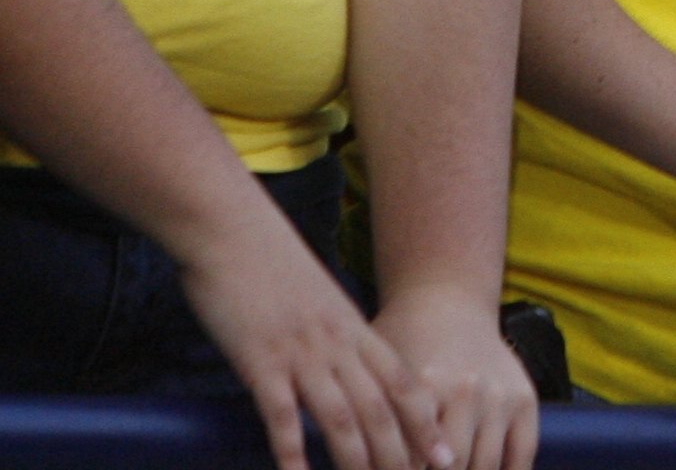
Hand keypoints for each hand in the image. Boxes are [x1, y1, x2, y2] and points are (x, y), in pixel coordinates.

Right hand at [176, 211, 449, 469]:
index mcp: (354, 328)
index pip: (403, 383)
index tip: (443, 459)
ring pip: (341, 417)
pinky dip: (292, 451)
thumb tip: (344, 365)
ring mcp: (302, 352)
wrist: (232, 228)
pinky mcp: (261, 359)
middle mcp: (337, 343)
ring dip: (356, 462)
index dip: (425, 424)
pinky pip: (281, 414)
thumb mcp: (318, 299)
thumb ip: (335, 333)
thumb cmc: (270, 264)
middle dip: (399, 456)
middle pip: (380, 409)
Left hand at [375, 287, 539, 469]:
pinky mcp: (525, 398)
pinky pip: (523, 452)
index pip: (414, 459)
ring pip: (486, 466)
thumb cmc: (401, 343)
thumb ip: (380, 421)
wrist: (447, 302)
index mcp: (427, 387)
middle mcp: (467, 392)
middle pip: (453, 466)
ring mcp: (500, 396)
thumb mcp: (380, 374)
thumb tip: (367, 465)